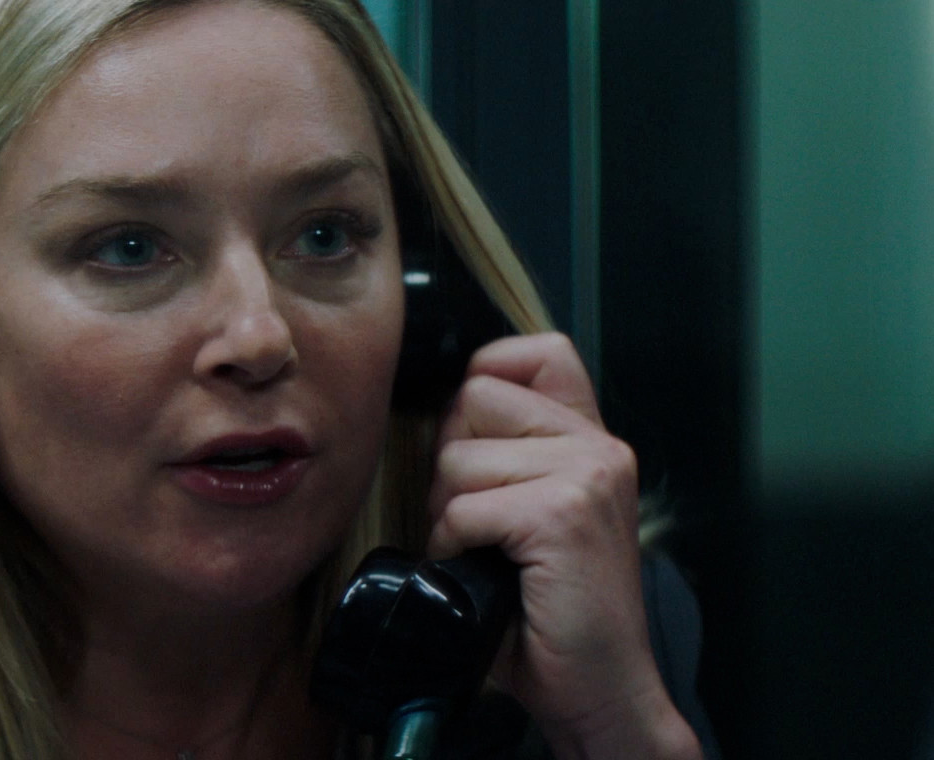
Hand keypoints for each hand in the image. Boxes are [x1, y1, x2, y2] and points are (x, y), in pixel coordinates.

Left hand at [426, 333, 699, 759]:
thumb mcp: (534, 512)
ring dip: (451, 512)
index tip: (481, 444)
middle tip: (482, 521)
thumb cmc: (551, 610)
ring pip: (458, 458)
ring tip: (488, 552)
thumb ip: (508, 455)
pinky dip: (454, 545)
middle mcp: (598, 447)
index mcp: (593, 441)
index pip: (535, 354)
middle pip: (474, 398)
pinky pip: (463, 508)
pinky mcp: (561, 515)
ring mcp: (585, 476)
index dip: (486, 382)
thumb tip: (443, 414)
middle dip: (454, 461)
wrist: (599, 689)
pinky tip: (483, 572)